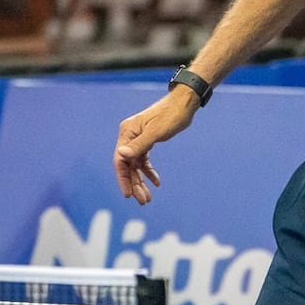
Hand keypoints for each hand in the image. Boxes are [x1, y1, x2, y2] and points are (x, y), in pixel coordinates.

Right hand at [113, 89, 197, 204]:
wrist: (184, 103)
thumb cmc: (171, 115)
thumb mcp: (156, 132)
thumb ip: (139, 145)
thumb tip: (122, 155)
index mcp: (127, 132)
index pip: (120, 160)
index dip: (123, 179)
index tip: (128, 195)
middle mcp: (129, 136)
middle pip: (128, 165)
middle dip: (134, 184)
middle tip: (143, 201)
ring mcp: (138, 139)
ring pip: (136, 165)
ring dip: (141, 181)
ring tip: (148, 197)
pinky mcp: (147, 140)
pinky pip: (144, 160)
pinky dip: (149, 171)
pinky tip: (156, 182)